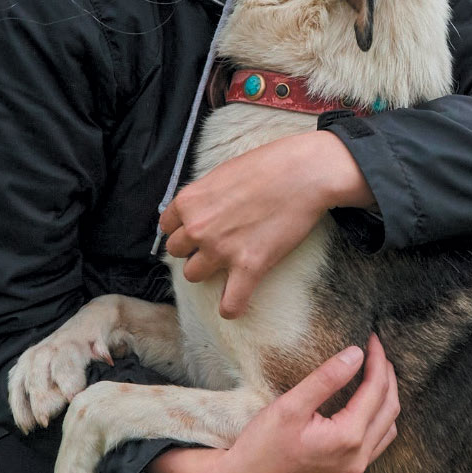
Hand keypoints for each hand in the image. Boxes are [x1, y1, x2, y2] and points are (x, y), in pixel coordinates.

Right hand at [147, 334, 399, 472]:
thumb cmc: (261, 445)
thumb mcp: (291, 405)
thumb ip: (327, 378)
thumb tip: (356, 354)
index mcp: (348, 439)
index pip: (376, 391)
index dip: (377, 361)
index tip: (373, 338)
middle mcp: (358, 459)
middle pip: (389, 410)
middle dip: (387, 377)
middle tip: (377, 351)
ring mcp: (353, 471)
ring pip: (387, 430)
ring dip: (387, 400)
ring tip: (377, 374)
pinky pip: (377, 445)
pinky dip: (379, 421)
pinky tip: (367, 407)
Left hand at [159, 130, 374, 318]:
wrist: (304, 173)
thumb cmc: (268, 165)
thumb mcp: (222, 172)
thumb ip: (203, 196)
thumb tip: (198, 212)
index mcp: (189, 202)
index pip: (167, 227)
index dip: (183, 228)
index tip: (198, 229)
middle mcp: (198, 228)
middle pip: (177, 252)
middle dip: (193, 249)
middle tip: (217, 241)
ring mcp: (222, 250)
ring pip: (193, 275)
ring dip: (208, 272)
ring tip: (227, 263)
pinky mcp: (249, 267)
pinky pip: (230, 303)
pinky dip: (231, 307)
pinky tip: (235, 303)